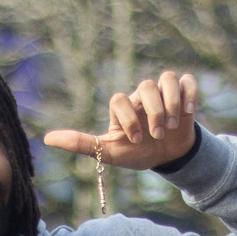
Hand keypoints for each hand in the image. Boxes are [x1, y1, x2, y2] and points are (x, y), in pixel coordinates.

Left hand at [45, 71, 199, 172]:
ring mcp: (164, 94)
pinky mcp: (184, 96)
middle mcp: (142, 96)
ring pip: (167, 79)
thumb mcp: (109, 152)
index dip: (127, 118)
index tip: (136, 140)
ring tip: (171, 125)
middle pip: (146, 86)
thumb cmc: (137, 153)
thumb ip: (81, 144)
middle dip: (152, 112)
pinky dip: (189, 94)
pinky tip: (188, 113)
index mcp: (123, 107)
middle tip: (156, 135)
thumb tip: (47, 139)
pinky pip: (187, 81)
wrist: (167, 157)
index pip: (119, 99)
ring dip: (170, 103)